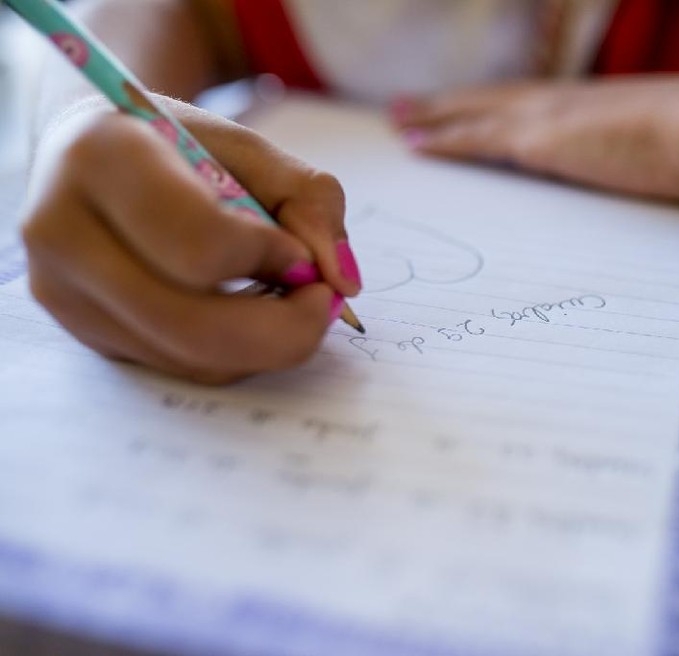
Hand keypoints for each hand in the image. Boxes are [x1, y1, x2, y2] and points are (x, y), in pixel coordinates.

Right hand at [21, 97, 360, 383]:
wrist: (92, 154)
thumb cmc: (177, 143)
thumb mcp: (250, 148)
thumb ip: (309, 201)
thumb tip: (342, 282)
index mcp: (101, 160)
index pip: (197, 244)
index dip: (267, 257)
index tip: (298, 249)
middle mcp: (64, 234)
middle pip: (191, 325)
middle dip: (283, 327)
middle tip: (323, 301)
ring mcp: (66, 295)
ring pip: (191, 358)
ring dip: (267, 343)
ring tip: (291, 300)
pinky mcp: (87, 335)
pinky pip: (182, 367)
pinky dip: (238, 351)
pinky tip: (252, 311)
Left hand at [392, 76, 678, 200]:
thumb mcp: (676, 146)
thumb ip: (653, 155)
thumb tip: (660, 172)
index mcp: (594, 103)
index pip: (529, 103)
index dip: (492, 107)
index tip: (466, 109)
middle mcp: (564, 101)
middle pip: (489, 100)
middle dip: (447, 105)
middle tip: (407, 109)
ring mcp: (551, 116)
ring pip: (473, 113)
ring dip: (433, 117)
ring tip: (397, 121)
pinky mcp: (543, 141)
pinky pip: (477, 139)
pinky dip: (443, 140)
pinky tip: (415, 144)